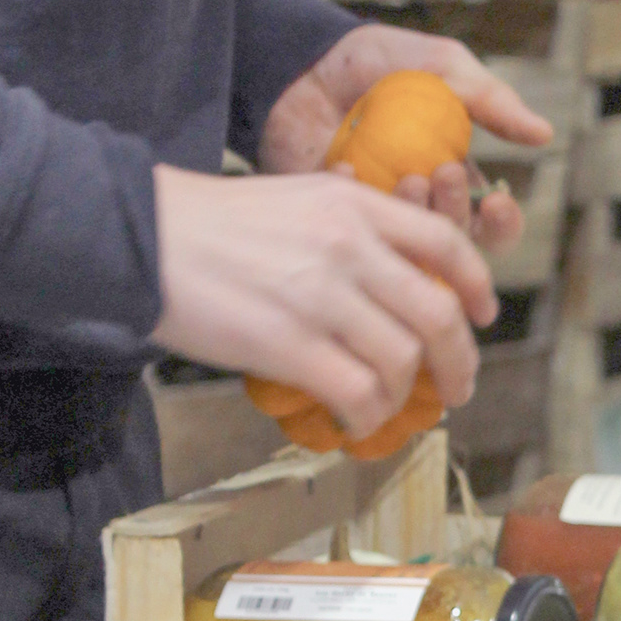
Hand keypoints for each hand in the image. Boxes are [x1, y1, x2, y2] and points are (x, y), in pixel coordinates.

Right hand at [153, 164, 497, 438]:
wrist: (138, 237)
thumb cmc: (207, 223)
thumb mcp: (294, 198)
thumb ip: (348, 226)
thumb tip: (393, 277)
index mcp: (352, 203)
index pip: (444, 243)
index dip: (475, 285)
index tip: (482, 315)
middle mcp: (347, 245)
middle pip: (438, 314)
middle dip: (460, 360)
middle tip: (458, 387)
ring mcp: (320, 296)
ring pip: (402, 361)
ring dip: (405, 395)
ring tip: (390, 407)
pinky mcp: (289, 344)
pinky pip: (358, 393)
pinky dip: (367, 417)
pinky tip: (354, 422)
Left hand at [258, 23, 552, 258]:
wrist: (300, 56)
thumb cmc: (375, 61)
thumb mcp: (441, 66)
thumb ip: (491, 99)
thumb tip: (544, 135)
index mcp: (451, 177)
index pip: (490, 225)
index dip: (501, 224)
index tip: (496, 199)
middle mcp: (415, 207)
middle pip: (454, 246)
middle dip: (455, 214)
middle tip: (441, 170)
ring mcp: (372, 217)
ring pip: (407, 251)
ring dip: (415, 215)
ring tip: (405, 174)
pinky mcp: (329, 219)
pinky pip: (349, 233)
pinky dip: (354, 200)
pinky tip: (344, 164)